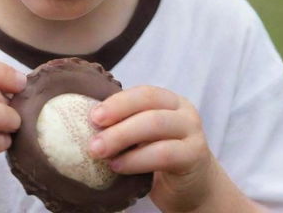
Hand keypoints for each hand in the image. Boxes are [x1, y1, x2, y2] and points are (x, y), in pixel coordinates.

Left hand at [89, 86, 215, 211]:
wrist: (195, 188)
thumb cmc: (160, 157)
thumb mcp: (144, 136)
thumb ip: (127, 123)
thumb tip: (87, 121)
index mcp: (169, 100)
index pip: (143, 93)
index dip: (117, 102)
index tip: (93, 116)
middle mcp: (183, 111)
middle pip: (148, 107)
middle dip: (116, 120)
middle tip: (92, 139)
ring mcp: (193, 132)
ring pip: (155, 126)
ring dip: (122, 138)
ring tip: (99, 153)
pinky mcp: (195, 156)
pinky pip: (163, 154)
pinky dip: (136, 160)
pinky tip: (118, 167)